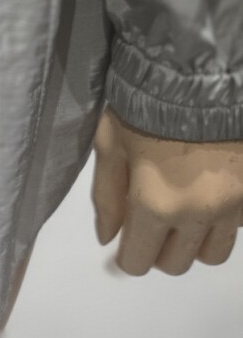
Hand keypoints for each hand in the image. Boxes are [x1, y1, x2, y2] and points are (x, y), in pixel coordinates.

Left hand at [92, 107, 242, 275]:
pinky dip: (223, 220)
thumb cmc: (148, 101)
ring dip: (193, 242)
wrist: (203, 72)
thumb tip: (108, 237)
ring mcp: (234, 205)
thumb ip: (107, 195)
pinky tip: (209, 192)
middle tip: (151, 224)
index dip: (128, 255)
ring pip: (213, 253)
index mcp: (155, 204)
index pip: (138, 262)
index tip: (126, 243)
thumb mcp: (111, 143)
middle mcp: (198, 213)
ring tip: (183, 211)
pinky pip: (238, 226)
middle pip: (176, 264)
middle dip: (158, 250)